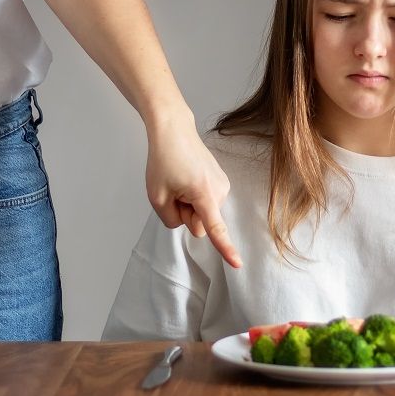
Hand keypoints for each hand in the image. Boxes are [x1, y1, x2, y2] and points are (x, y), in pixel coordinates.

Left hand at [145, 113, 241, 267]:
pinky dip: (194, 196)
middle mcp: (219, 191)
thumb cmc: (164, 160)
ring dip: (188, 204)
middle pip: (200, 224)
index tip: (237, 264)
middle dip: (185, 214)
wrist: (174, 131)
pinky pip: (205, 202)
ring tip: (179, 181)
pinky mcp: (221, 182)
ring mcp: (223, 185)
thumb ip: (171, 220)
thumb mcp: (157, 197)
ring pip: (203, 213)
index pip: (215, 229)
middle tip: (173, 192)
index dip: (226, 248)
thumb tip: (189, 223)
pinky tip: (187, 178)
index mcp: (203, 194)